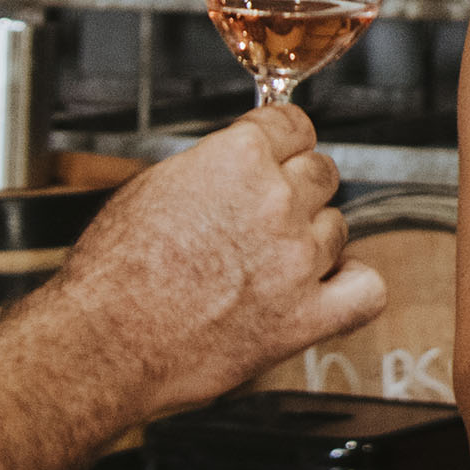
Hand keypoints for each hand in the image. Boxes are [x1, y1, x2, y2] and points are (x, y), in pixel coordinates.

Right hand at [45, 100, 380, 414]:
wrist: (103, 343)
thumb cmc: (113, 273)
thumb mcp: (154, 187)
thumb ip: (213, 168)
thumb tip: (239, 166)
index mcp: (238, 158)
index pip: (294, 125)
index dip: (282, 141)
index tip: (278, 153)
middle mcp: (277, 201)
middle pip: (322, 173)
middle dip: (297, 188)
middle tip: (266, 215)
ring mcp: (297, 259)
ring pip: (338, 228)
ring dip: (313, 240)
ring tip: (272, 261)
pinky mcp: (305, 317)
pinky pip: (367, 290)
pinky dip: (354, 286)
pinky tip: (328, 287)